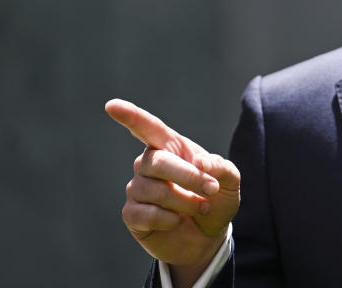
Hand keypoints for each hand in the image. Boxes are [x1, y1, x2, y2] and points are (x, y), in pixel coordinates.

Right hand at [106, 99, 239, 280]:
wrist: (208, 236)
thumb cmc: (215, 200)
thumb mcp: (230, 183)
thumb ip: (222, 168)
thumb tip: (199, 161)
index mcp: (171, 147)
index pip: (147, 127)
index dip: (130, 116)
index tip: (111, 105)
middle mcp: (149, 164)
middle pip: (157, 162)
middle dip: (189, 177)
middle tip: (212, 190)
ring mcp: (138, 188)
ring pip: (154, 190)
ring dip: (185, 202)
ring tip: (200, 208)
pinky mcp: (131, 214)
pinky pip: (144, 213)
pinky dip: (168, 219)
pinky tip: (177, 220)